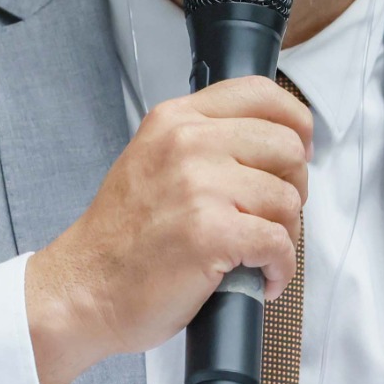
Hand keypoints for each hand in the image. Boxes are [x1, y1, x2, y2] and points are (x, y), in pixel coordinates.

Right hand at [24, 76, 310, 383]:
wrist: (84, 289)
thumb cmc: (123, 237)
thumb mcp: (153, 159)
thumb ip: (204, 140)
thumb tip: (275, 143)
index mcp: (177, 120)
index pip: (261, 94)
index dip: (295, 124)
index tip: (299, 151)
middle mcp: (188, 144)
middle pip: (286, 148)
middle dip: (293, 187)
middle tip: (272, 216)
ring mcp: (200, 187)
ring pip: (288, 199)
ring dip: (285, 235)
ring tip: (257, 254)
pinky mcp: (211, 233)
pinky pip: (279, 243)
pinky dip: (280, 268)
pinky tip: (261, 278)